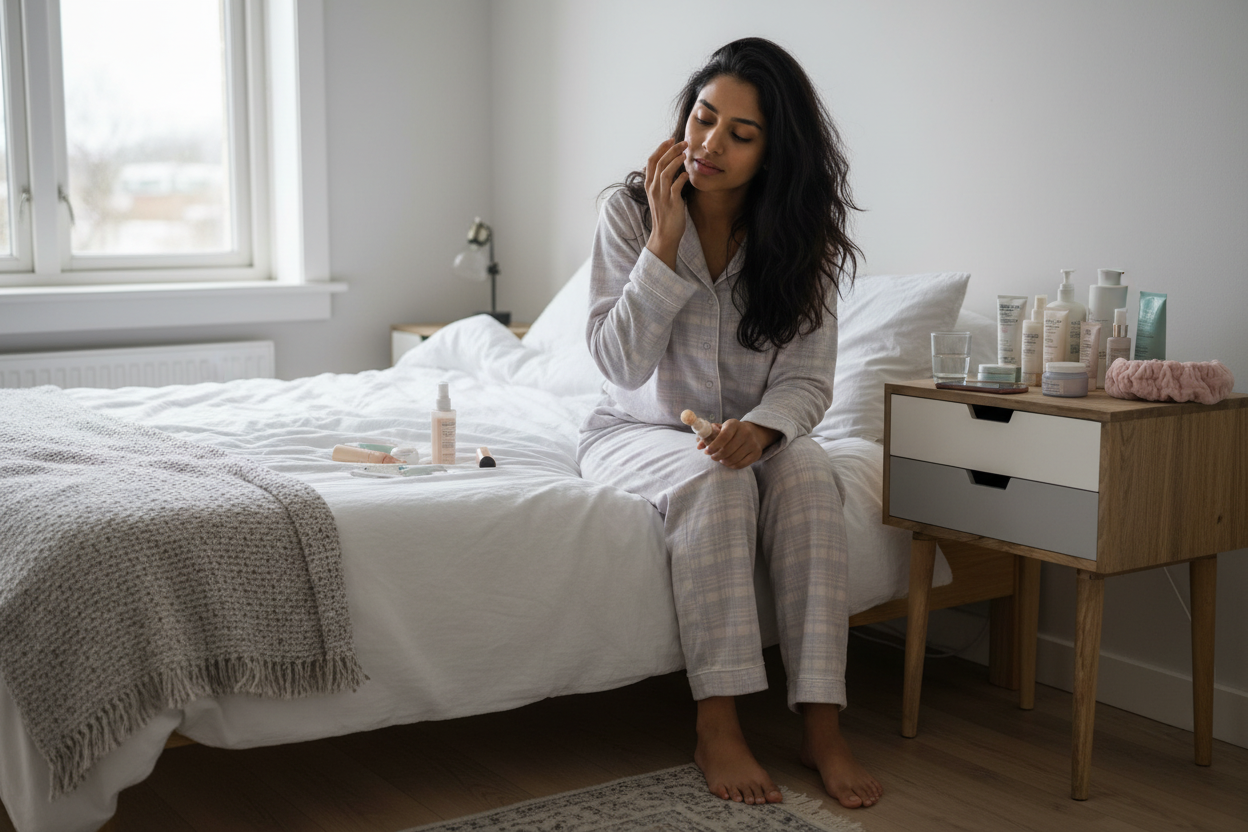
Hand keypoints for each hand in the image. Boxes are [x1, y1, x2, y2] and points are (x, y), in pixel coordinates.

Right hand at [644, 138, 688, 270]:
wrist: (665, 234)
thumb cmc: (666, 214)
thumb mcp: (660, 195)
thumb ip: (663, 181)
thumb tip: (672, 166)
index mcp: (649, 185)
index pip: (651, 161)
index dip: (661, 148)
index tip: (671, 140)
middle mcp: (653, 188)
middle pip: (659, 163)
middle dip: (671, 150)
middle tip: (684, 142)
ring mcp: (661, 196)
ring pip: (665, 172)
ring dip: (676, 160)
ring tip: (686, 154)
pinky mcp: (671, 203)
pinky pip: (675, 186)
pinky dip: (681, 178)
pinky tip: (688, 174)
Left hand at [698, 419, 780, 468]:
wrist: (753, 433)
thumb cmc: (731, 432)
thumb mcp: (720, 429)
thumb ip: (708, 436)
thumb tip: (699, 446)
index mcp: (734, 424)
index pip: (723, 436)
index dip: (714, 446)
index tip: (707, 451)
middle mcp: (745, 432)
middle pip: (728, 449)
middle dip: (717, 456)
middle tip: (713, 457)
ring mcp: (753, 443)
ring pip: (734, 458)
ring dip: (724, 461)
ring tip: (720, 459)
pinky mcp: (757, 453)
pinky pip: (741, 464)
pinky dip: (732, 465)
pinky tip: (728, 462)